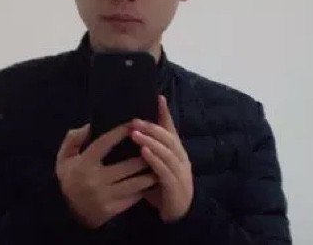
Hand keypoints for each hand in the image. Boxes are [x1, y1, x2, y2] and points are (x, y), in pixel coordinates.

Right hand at [55, 123, 156, 228]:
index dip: (119, 133)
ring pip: (134, 183)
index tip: (133, 124)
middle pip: (127, 167)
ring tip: (160, 163)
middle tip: (156, 145)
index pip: (104, 144)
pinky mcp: (111, 210)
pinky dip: (144, 188)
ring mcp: (104, 197)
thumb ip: (73, 139)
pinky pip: (133, 197)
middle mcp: (95, 180)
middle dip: (144, 156)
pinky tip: (152, 180)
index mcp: (84, 164)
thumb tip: (88, 126)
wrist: (65, 213)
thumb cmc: (69, 178)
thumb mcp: (64, 157)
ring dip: (149, 173)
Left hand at [130, 96, 193, 222]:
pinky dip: (154, 159)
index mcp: (176, 150)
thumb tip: (132, 131)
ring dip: (150, 141)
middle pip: (168, 137)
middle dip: (151, 127)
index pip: (171, 128)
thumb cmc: (163, 185)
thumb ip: (149, 149)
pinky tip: (143, 152)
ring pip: (167, 152)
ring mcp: (180, 172)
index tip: (158, 97)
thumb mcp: (156, 164)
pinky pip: (165, 170)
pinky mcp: (176, 186)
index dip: (165, 113)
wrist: (179, 215)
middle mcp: (180, 158)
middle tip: (134, 121)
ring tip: (135, 133)